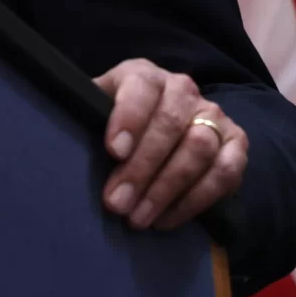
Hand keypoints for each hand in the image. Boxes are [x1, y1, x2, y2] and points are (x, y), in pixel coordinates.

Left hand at [92, 58, 247, 229]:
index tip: (113, 151)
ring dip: (167, 189)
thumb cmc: (115, 126)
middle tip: (117, 203)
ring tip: (138, 218)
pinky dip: (196, 200)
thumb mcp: (95, 115)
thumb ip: (84, 121)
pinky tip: (166, 220)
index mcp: (143, 76)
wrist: (161, 129)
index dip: (129, 117)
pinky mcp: (236, 142)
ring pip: (199, 148)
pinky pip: (225, 171)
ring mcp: (213, 115)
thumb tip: (59, 144)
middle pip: (170, 124)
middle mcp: (182, 89)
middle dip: (142, 168)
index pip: (141, 87)